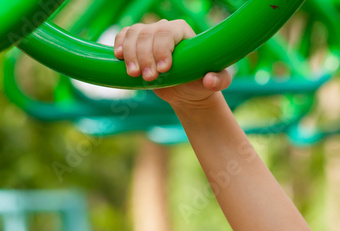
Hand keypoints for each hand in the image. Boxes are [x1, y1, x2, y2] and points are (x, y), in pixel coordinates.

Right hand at [113, 19, 231, 107]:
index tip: (163, 69)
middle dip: (145, 56)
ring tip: (135, 75)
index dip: (161, 49)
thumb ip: (220, 81)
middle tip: (149, 77)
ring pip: (132, 35)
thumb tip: (209, 80)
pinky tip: (118, 58)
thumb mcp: (217, 82)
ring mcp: (148, 34)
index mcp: (183, 30)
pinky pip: (122, 36)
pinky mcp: (136, 42)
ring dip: (130, 55)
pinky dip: (119, 46)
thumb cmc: (201, 83)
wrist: (186, 91)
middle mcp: (164, 28)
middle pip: (147, 34)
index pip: (167, 33)